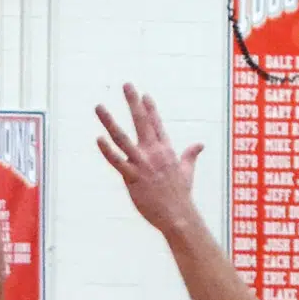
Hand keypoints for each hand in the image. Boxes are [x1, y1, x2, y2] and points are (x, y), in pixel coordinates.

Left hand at [96, 85, 208, 237]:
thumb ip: (190, 155)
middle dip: (133, 102)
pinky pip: (118, 161)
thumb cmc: (181, 194)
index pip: (156, 124)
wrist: (178, 215)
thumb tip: (200, 145)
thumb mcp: (187, 171)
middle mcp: (154, 153)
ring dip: (109, 121)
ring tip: (99, 106)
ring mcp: (143, 164)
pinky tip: (98, 138)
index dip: (149, 108)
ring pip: (122, 138)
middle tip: (126, 85)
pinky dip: (108, 150)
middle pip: (141, 122)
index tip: (143, 94)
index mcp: (166, 150)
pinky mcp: (133, 177)